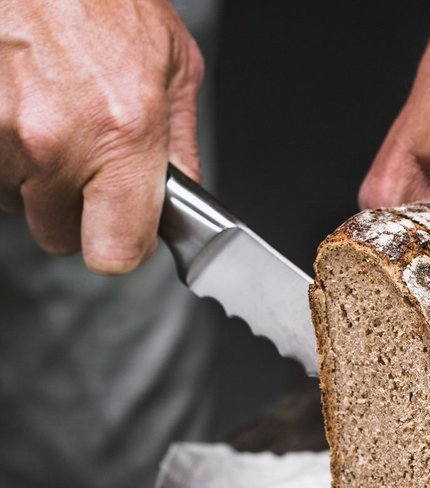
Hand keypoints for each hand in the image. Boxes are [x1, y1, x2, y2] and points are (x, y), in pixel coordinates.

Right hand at [0, 0, 203, 273]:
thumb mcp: (173, 62)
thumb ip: (180, 146)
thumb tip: (183, 198)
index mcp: (122, 134)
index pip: (115, 254)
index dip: (122, 246)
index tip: (124, 231)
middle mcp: (55, 140)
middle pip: (59, 234)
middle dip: (74, 207)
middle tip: (83, 155)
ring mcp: (1, 129)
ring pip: (16, 199)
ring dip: (32, 171)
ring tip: (49, 109)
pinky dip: (1, 144)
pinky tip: (18, 99)